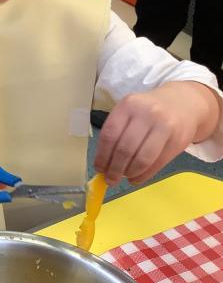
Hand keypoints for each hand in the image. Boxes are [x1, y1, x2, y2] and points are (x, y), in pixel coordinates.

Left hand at [94, 81, 219, 185]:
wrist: (184, 103)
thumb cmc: (149, 111)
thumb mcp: (130, 112)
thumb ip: (116, 134)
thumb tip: (103, 165)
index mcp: (128, 105)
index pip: (109, 135)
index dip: (102, 156)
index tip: (99, 169)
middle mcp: (147, 113)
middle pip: (125, 149)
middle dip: (114, 169)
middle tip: (110, 179)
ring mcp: (164, 127)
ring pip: (142, 159)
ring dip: (129, 173)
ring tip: (125, 176)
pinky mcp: (178, 141)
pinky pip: (157, 164)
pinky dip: (143, 176)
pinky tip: (136, 178)